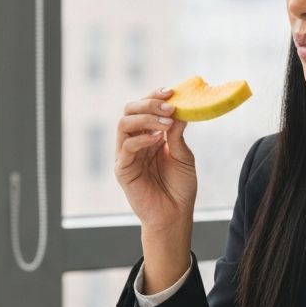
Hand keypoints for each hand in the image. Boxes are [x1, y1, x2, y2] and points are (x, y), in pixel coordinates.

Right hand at [115, 88, 196, 233]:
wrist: (175, 215)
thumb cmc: (179, 187)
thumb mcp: (183, 155)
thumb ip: (177, 133)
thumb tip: (180, 108)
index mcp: (149, 136)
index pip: (145, 108)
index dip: (155, 96)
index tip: (172, 91)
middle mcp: (135, 142)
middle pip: (130, 110)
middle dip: (149, 103)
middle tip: (170, 106)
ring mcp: (126, 155)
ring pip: (124, 123)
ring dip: (146, 118)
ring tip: (167, 122)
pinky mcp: (122, 169)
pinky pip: (126, 146)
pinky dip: (143, 138)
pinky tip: (159, 140)